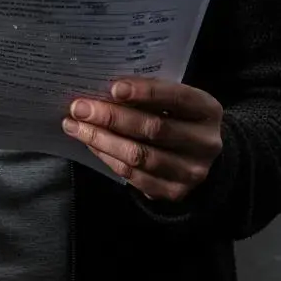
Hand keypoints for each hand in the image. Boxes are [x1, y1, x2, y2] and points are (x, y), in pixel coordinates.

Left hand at [63, 78, 223, 201]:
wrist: (199, 157)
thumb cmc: (176, 117)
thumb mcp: (172, 100)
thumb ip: (147, 95)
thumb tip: (100, 91)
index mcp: (206, 110)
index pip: (176, 98)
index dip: (145, 92)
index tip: (113, 88)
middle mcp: (205, 142)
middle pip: (153, 129)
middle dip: (111, 117)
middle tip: (79, 108)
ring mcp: (192, 171)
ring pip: (139, 156)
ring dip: (101, 140)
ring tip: (74, 126)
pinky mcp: (174, 192)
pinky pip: (133, 176)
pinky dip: (107, 157)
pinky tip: (90, 144)